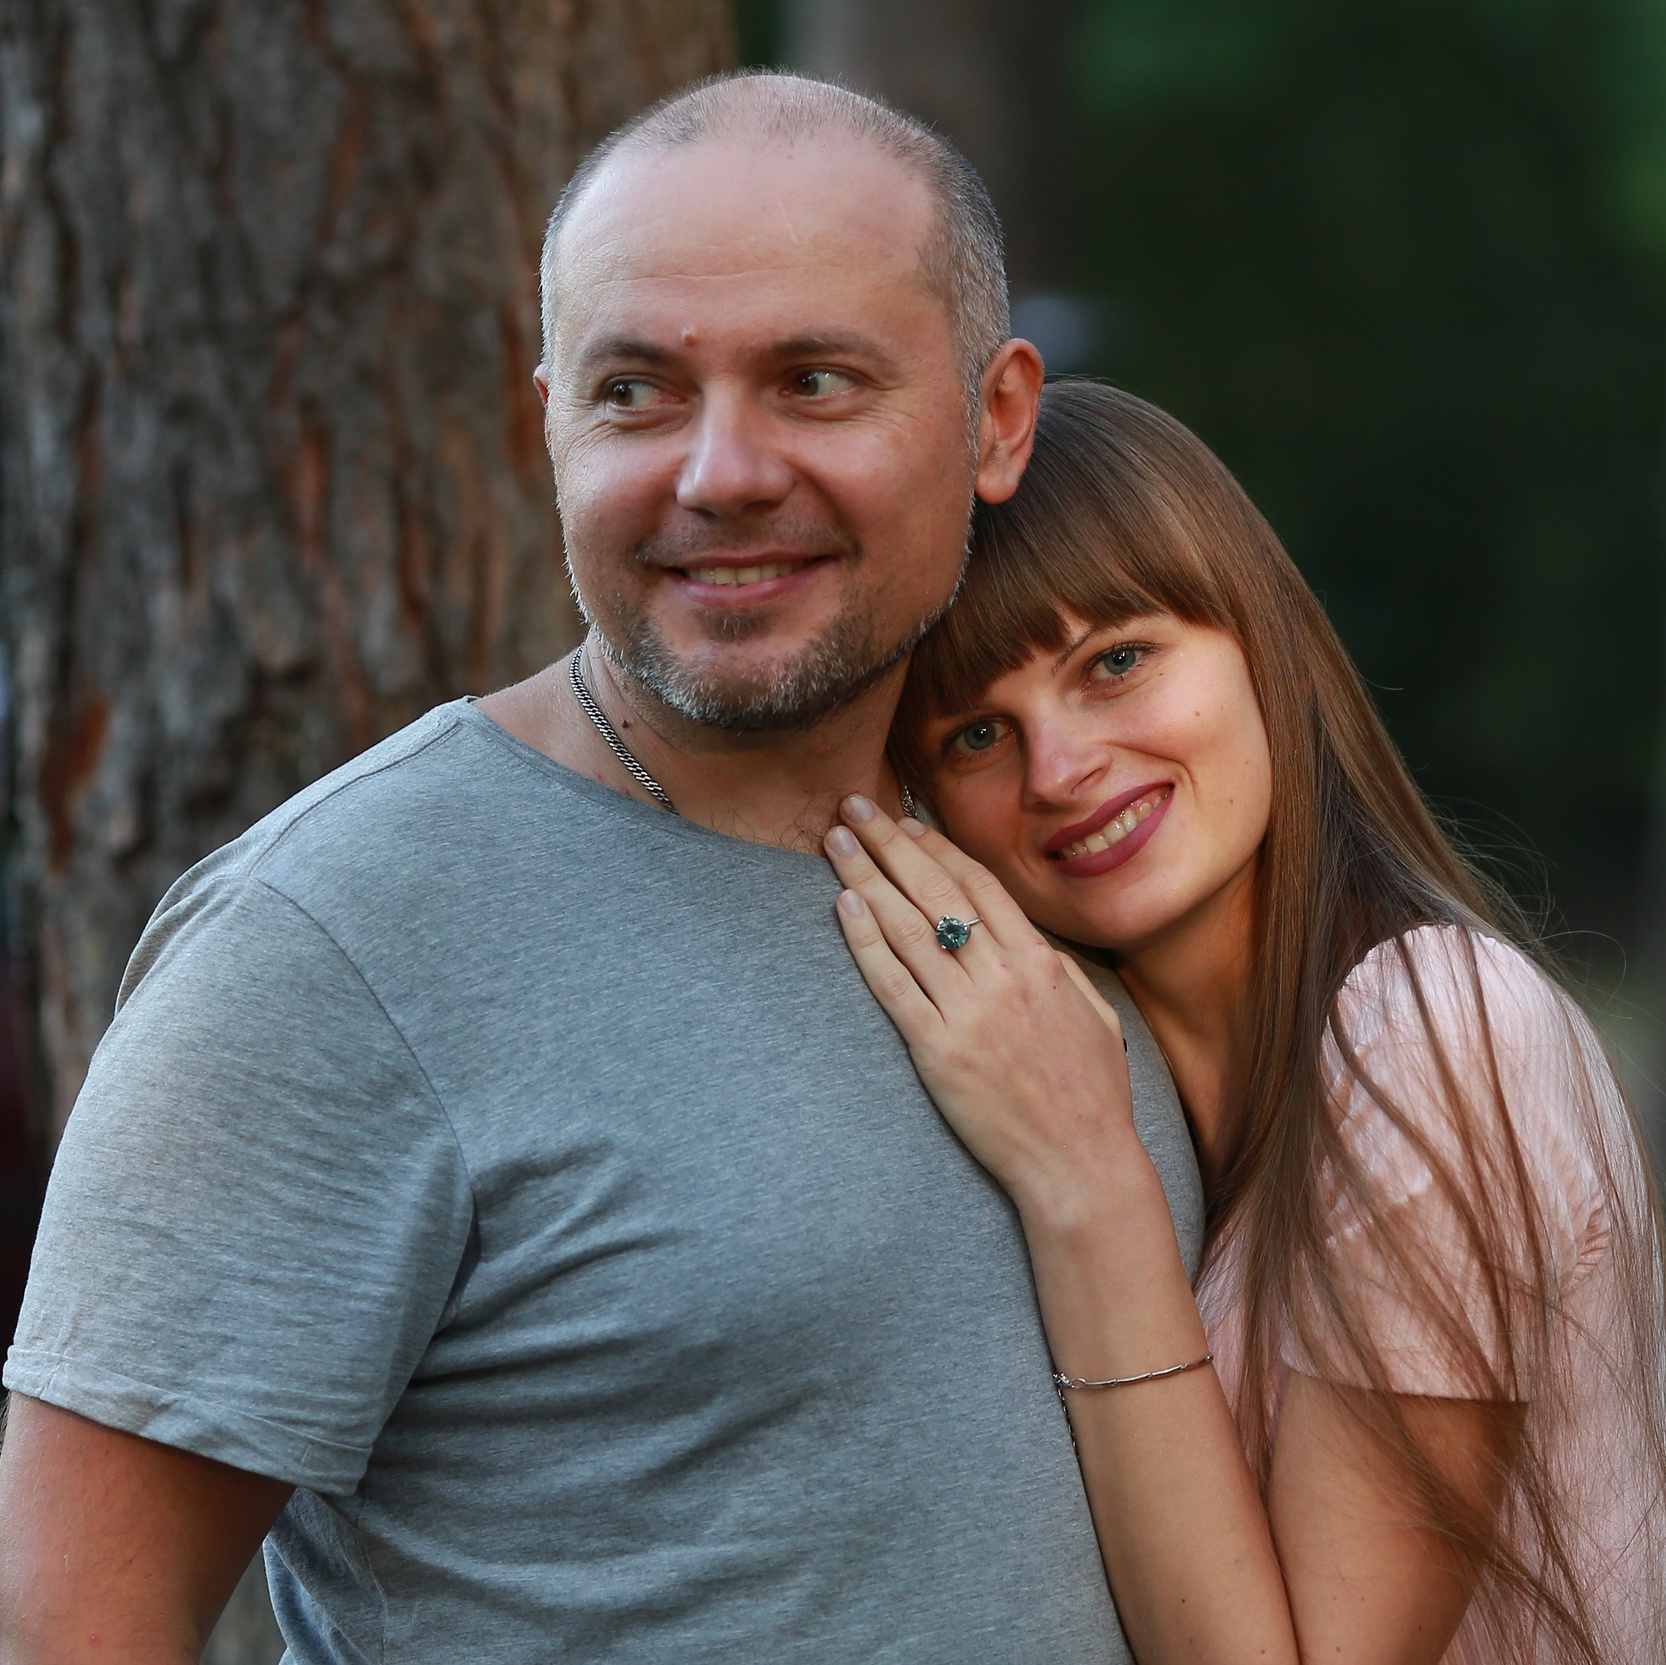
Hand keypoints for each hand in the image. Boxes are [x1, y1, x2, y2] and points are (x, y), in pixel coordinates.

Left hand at [825, 797, 1144, 1212]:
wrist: (1079, 1162)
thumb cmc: (1092, 1094)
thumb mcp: (1095, 1015)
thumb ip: (1058, 971)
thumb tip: (1027, 938)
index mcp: (1041, 963)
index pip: (978, 886)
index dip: (937, 848)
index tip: (906, 821)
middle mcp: (1003, 977)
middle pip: (935, 892)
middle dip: (890, 843)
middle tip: (854, 807)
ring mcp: (969, 1013)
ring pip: (907, 928)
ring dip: (865, 878)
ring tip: (835, 842)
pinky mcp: (938, 1051)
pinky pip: (893, 985)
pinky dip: (865, 942)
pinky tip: (843, 907)